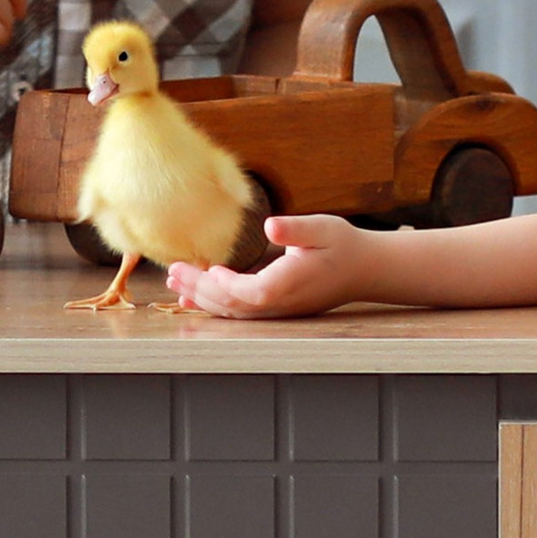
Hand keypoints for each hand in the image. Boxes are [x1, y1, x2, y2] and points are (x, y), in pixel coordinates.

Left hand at [170, 214, 372, 319]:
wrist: (364, 269)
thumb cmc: (343, 244)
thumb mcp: (323, 227)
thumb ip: (296, 229)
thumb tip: (271, 226)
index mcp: (290, 285)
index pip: (253, 293)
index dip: (228, 285)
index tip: (212, 267)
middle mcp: (280, 304)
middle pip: (234, 305)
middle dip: (201, 288)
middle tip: (173, 271)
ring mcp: (277, 311)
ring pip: (233, 311)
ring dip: (202, 298)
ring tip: (176, 283)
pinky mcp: (274, 309)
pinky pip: (239, 311)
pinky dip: (215, 303)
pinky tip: (194, 296)